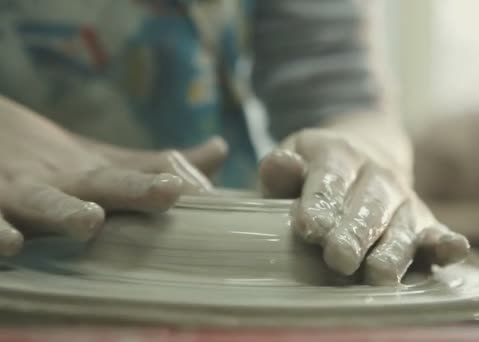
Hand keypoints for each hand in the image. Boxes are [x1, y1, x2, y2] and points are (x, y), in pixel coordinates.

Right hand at [0, 97, 226, 255]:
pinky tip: (11, 244)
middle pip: (99, 185)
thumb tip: (219, 149)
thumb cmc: (54, 160)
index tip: (196, 191)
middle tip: (167, 192)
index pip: (130, 178)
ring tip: (89, 221)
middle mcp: (59, 183)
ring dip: (64, 211)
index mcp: (90, 176)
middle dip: (132, 189)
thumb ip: (155, 164)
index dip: (159, 183)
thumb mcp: (102, 159)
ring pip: (40, 203)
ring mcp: (18, 195)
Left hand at [260, 129, 468, 284]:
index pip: (330, 178)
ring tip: (378, 274)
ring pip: (401, 225)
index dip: (320, 202)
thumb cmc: (318, 171)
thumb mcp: (295, 160)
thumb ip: (282, 169)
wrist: (364, 155)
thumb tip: (280, 167)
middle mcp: (377, 175)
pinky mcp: (424, 223)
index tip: (309, 227)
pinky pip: (437, 232)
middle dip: (355, 232)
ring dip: (391, 250)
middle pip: (368, 204)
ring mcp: (403, 199)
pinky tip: (453, 250)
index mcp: (339, 155)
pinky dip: (446, 243)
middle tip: (338, 258)